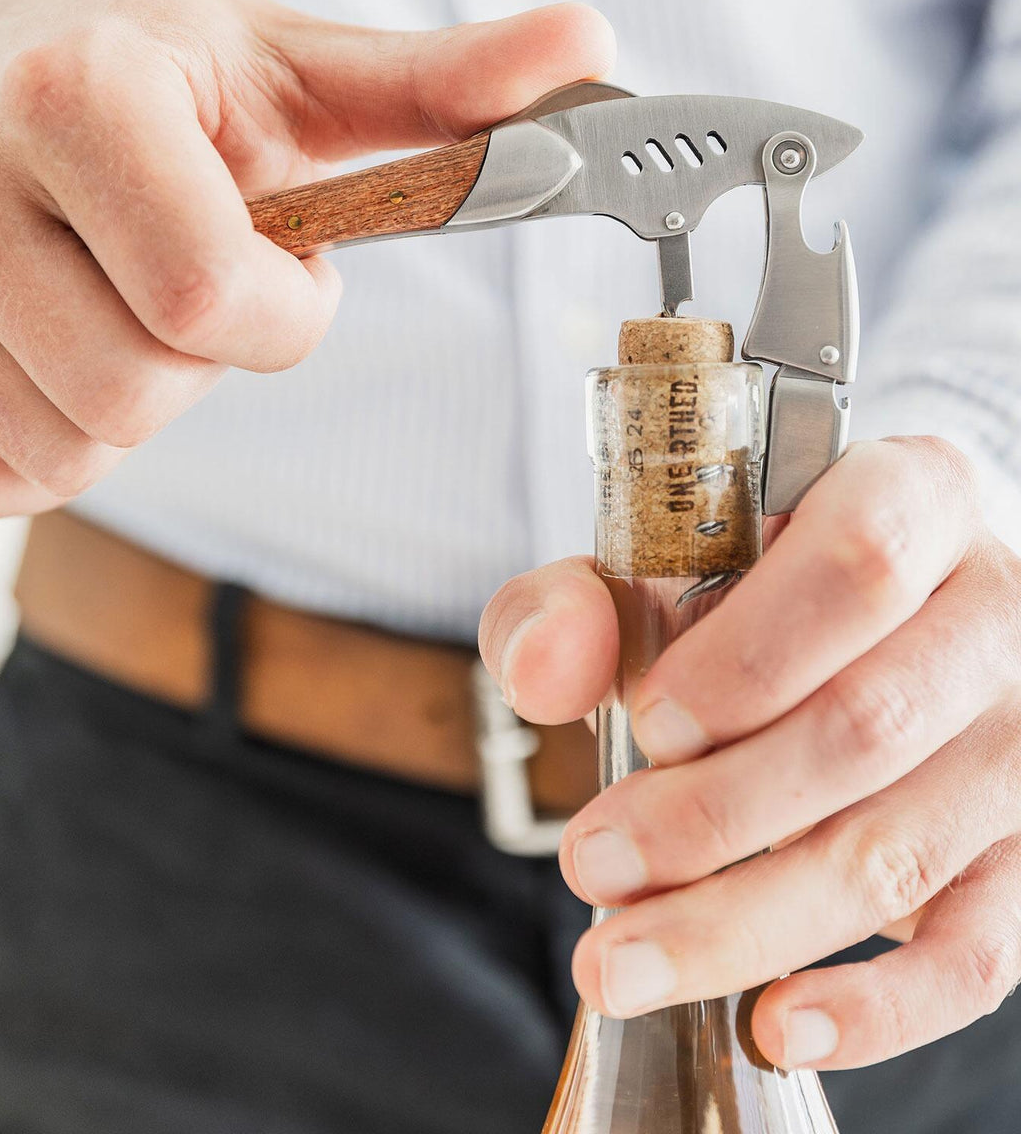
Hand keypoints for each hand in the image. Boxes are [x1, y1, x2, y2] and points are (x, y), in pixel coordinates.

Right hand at [0, 0, 613, 513]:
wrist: (2, 41)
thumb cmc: (160, 62)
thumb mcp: (295, 66)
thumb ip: (440, 82)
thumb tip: (589, 44)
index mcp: (82, 94)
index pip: (206, 298)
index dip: (280, 313)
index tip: (285, 260)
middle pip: (132, 392)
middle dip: (202, 362)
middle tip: (191, 275)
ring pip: (60, 448)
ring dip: (127, 402)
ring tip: (115, 293)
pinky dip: (53, 433)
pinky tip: (57, 337)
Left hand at [480, 437, 1020, 1070]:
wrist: (869, 632)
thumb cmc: (756, 597)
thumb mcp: (656, 566)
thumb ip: (579, 602)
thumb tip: (543, 667)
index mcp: (912, 498)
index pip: (859, 563)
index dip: (750, 656)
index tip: (649, 721)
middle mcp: (993, 610)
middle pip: (868, 725)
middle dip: (711, 814)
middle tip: (595, 865)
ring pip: (903, 850)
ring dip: (748, 922)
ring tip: (624, 959)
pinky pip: (979, 954)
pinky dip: (878, 1007)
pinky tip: (776, 1019)